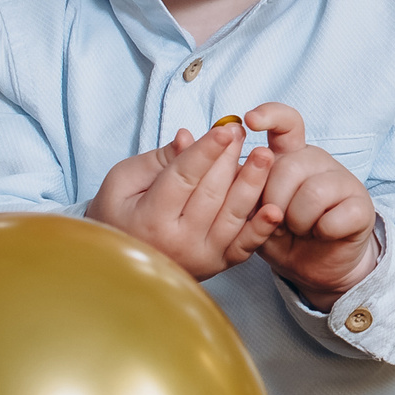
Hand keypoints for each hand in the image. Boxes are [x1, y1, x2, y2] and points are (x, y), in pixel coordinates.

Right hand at [84, 121, 281, 280]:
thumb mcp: (122, 184)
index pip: (183, 178)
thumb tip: (187, 137)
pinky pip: (245, 247)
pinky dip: (261, 228)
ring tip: (265, 157)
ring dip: (252, 184)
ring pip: (232, 216)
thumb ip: (156, 161)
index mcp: (150, 219)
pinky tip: (275, 209)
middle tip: (242, 133)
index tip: (225, 129)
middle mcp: (178, 242)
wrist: (121, 265)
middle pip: (211, 193)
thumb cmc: (119, 216)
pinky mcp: (218, 265)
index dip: (206, 152)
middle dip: (229, 159)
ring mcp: (201, 256)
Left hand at [241, 103, 381, 308]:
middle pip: (288, 167)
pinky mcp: (361, 205)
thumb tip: (205, 154)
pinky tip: (323, 234)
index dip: (270, 115)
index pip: (286, 121)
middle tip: (279, 221)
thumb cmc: (281, 234)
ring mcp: (343, 180)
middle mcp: (317, 160)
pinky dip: (321, 233)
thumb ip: (236, 186)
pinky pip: (333, 217)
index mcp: (290, 155)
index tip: (250, 120)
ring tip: (301, 229)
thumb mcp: (253, 211)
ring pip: (312, 193)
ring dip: (298, 222)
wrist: (316, 266)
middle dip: (274, 203)